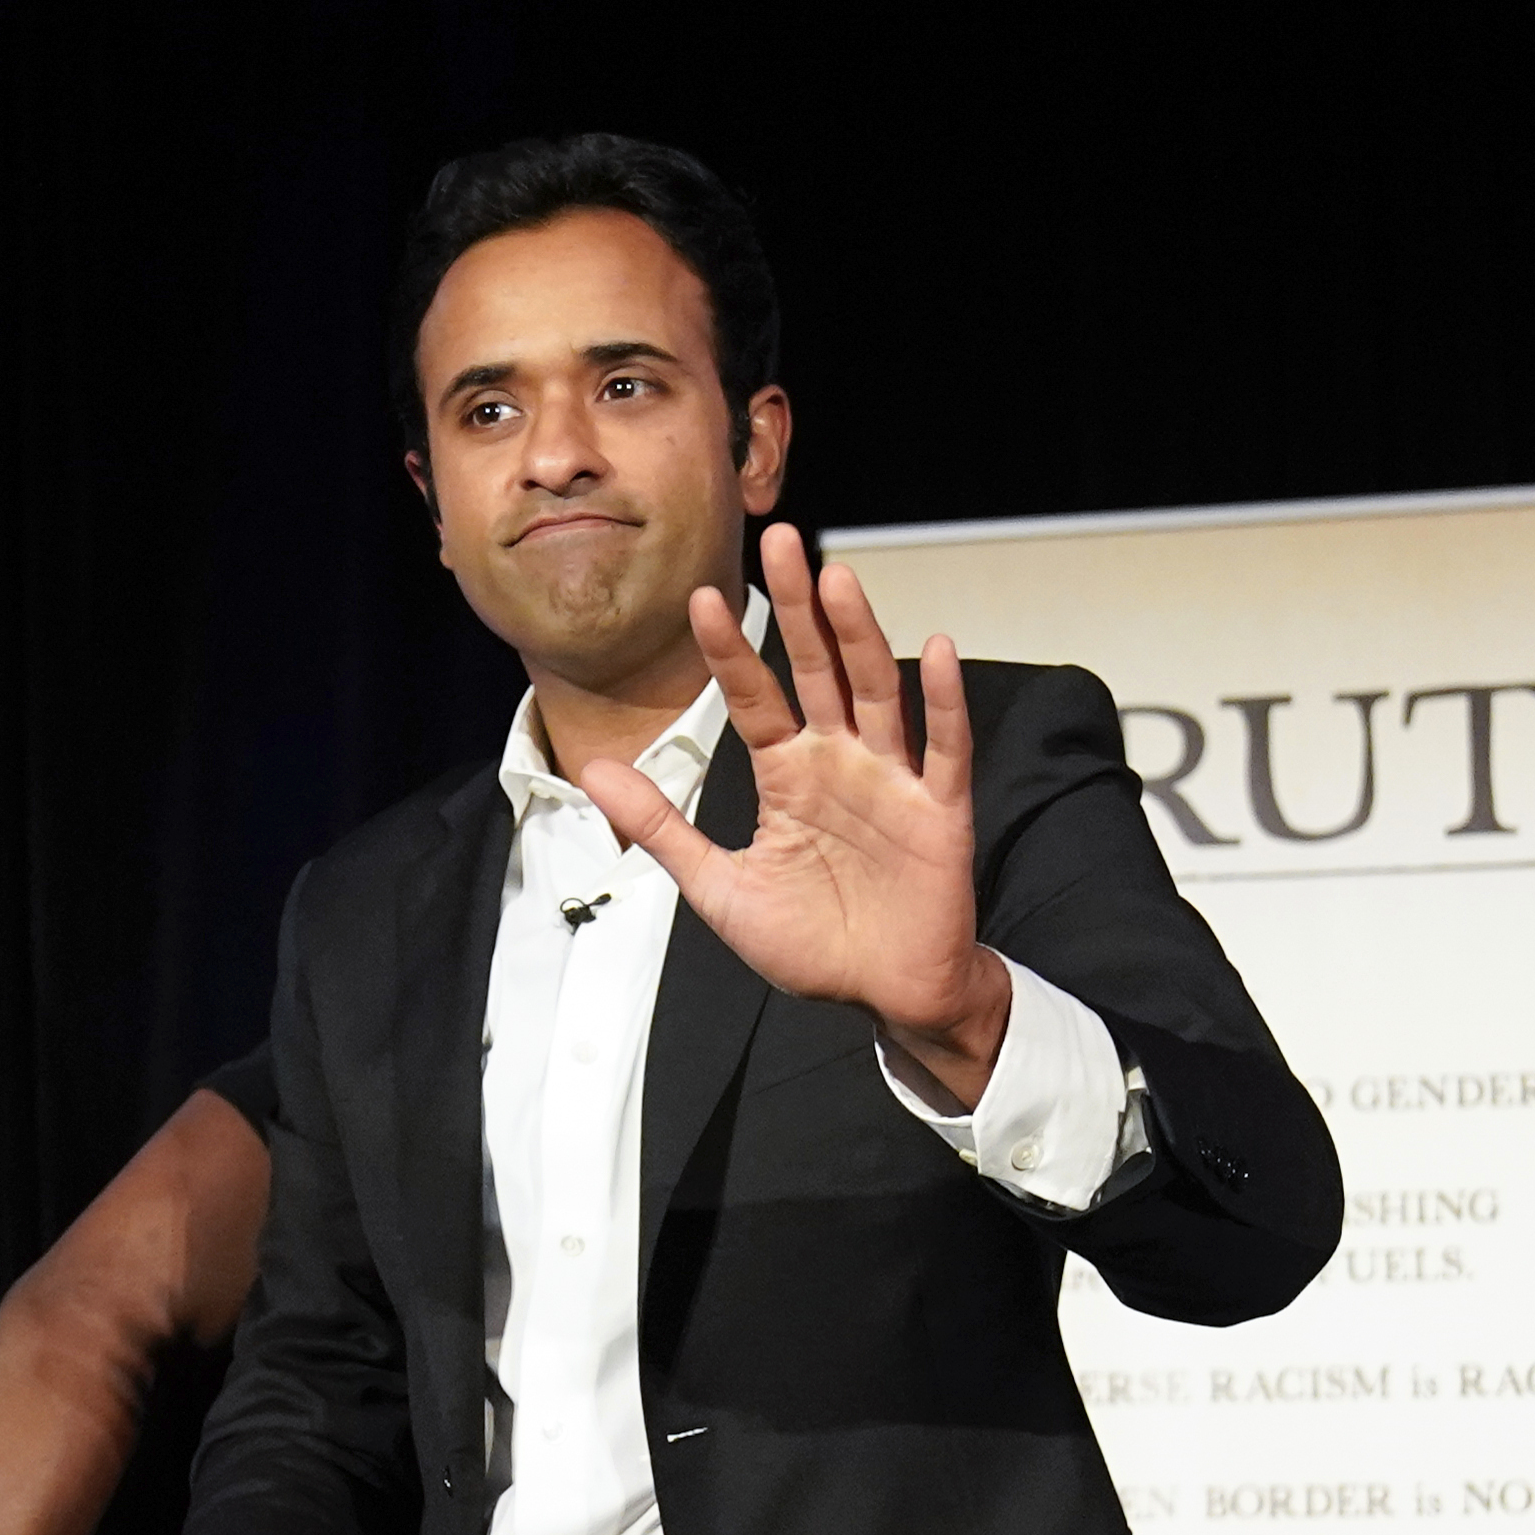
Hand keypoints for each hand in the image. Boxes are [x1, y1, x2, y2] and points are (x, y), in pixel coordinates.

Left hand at [582, 521, 1011, 1102]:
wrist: (886, 994)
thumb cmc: (812, 942)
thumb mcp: (720, 888)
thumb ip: (661, 828)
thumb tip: (590, 771)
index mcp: (788, 774)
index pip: (754, 697)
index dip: (730, 651)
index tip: (700, 598)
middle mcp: (840, 761)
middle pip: (818, 669)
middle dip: (797, 607)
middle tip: (780, 540)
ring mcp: (892, 779)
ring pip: (876, 691)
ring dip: (859, 635)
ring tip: (837, 577)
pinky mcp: (939, 811)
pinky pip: (944, 748)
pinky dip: (944, 702)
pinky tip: (938, 649)